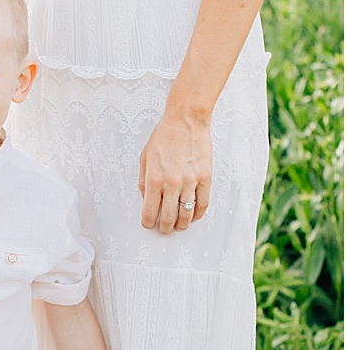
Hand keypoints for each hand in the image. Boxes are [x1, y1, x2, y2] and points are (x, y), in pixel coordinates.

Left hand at [138, 107, 210, 232]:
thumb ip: (143, 179)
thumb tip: (146, 197)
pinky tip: (194, 215)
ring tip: (179, 225)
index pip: (149, 212)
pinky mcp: (205, 178)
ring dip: (182, 224)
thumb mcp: (145, 156)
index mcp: (154, 179)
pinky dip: (198, 214)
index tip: (149, 224)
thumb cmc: (164, 135)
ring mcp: (190, 181)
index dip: (148, 222)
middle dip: (165, 228)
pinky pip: (203, 203)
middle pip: (168, 218)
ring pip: (186, 214)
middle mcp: (172, 183)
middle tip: (165, 229)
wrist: (186, 120)